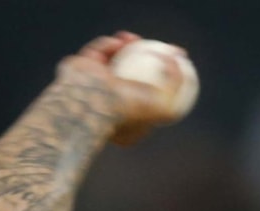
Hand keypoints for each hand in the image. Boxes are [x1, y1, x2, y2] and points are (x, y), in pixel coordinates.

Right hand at [56, 32, 195, 145]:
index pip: (147, 99)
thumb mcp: (165, 105)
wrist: (92, 102)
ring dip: (125, 49)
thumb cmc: (129, 109)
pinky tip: (120, 40)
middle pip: (130, 78)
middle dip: (143, 61)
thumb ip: (175, 85)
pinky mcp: (79, 73)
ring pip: (112, 64)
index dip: (161, 81)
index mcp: (127, 123)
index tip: (171, 64)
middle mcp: (109, 108)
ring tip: (135, 39)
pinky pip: (96, 54)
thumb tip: (180, 61)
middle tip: (156, 48)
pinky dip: (108, 46)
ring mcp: (92, 90)